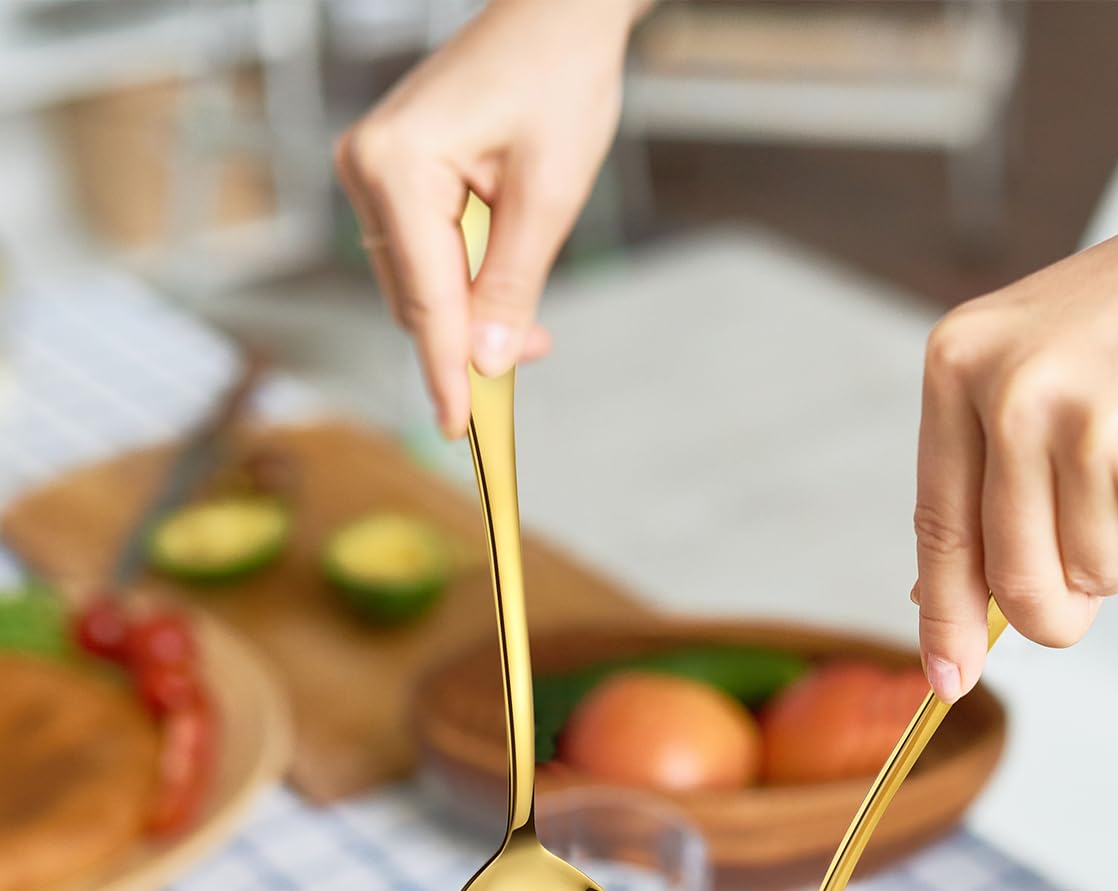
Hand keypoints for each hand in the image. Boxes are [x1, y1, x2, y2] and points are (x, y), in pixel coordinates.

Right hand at [336, 0, 649, 436]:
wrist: (557, 17)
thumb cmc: (557, 82)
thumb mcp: (549, 197)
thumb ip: (512, 284)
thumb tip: (488, 361)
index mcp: (397, 167)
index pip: (425, 299)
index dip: (447, 371)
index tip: (459, 431)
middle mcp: (368, 169)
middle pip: (415, 298)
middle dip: (469, 342)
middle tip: (531, 358)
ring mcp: (374, 172)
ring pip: (419, 286)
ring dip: (472, 317)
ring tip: (531, 326)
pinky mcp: (394, 176)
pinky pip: (424, 257)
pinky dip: (465, 286)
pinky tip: (504, 293)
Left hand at [912, 181, 1117, 698]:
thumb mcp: (1039, 359)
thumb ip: (982, 470)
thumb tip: (933, 596)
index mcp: (960, 361)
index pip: (938, 524)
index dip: (945, 617)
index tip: (949, 679)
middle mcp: (1011, 394)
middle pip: (1010, 578)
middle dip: (1051, 610)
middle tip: (1083, 593)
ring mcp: (1086, 433)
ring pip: (1085, 577)